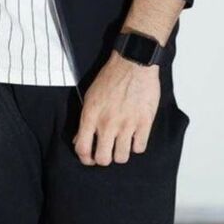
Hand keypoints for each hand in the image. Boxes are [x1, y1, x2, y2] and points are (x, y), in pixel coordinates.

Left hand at [72, 49, 160, 165]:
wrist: (133, 63)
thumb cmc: (111, 77)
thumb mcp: (90, 96)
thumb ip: (84, 120)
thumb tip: (79, 139)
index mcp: (91, 116)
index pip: (82, 149)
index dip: (85, 158)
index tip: (90, 158)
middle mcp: (107, 123)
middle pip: (103, 159)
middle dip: (104, 159)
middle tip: (107, 152)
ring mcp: (127, 124)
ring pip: (122, 157)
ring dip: (121, 153)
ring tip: (121, 144)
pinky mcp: (144, 123)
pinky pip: (139, 148)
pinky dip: (137, 145)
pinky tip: (135, 136)